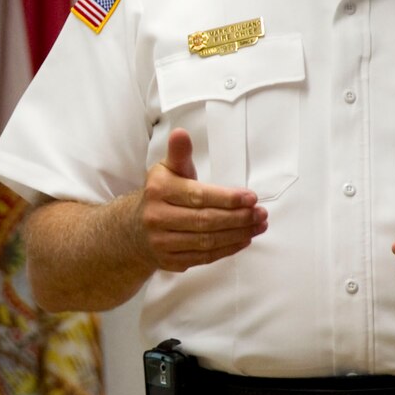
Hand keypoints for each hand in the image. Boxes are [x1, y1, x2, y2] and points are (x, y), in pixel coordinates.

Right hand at [137, 129, 267, 271]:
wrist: (134, 229)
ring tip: (258, 225)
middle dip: (238, 218)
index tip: (251, 198)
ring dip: (238, 234)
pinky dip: (227, 249)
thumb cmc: (161, 195)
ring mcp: (162, 242)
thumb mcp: (167, 170)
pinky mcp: (169, 261)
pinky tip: (243, 240)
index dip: (228, 198)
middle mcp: (157, 217)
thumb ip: (179, 154)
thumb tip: (181, 133)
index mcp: (158, 190)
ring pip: (207, 241)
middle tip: (260, 214)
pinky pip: (204, 257)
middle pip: (205, 220)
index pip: (199, 196)